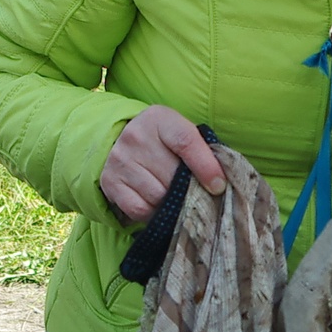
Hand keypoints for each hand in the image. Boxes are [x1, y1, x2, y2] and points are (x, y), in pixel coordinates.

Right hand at [101, 106, 224, 224]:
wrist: (121, 140)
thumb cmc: (163, 141)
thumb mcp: (182, 133)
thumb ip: (202, 151)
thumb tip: (222, 183)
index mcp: (159, 118)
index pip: (186, 142)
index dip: (206, 167)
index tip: (218, 186)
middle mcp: (135, 136)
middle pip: (172, 175)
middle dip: (189, 190)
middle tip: (197, 195)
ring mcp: (119, 159)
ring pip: (157, 196)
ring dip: (171, 203)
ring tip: (175, 197)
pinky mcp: (109, 181)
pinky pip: (139, 209)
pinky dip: (153, 213)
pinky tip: (157, 204)